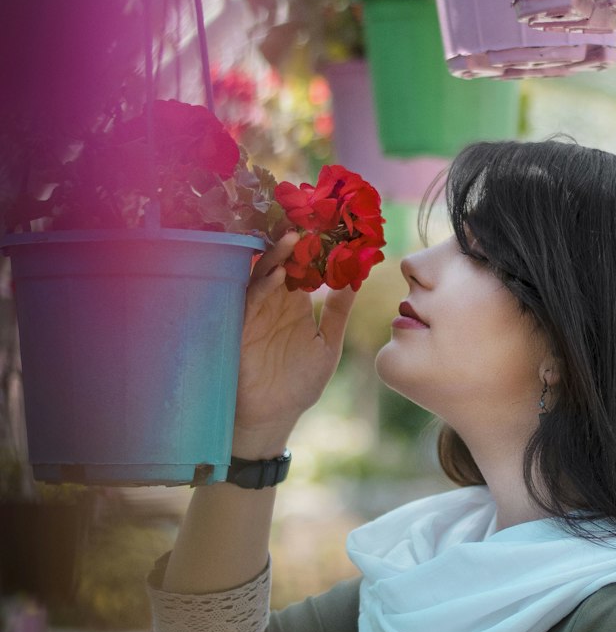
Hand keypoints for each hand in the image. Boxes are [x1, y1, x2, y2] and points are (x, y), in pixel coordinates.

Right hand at [232, 232, 356, 457]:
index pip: (306, 265)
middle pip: (282, 260)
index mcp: (297, 302)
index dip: (316, 245)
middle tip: (308, 216)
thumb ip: (339, 312)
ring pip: (264, 273)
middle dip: (293, 238)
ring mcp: (257, 311)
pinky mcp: (242, 327)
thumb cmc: (299, 382)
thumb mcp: (328, 344)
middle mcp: (276, 300)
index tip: (332, 223)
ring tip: (294, 236)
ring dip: (276, 254)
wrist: (272, 416)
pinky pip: (250, 299)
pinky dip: (261, 284)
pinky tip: (276, 273)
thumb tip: (357, 278)